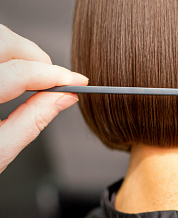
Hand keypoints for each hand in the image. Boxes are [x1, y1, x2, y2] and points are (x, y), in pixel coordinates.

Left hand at [0, 24, 88, 173]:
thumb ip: (32, 121)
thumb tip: (63, 100)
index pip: (21, 73)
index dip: (56, 76)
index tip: (77, 82)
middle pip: (6, 43)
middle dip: (37, 58)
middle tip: (54, 81)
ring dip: (18, 52)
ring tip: (31, 78)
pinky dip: (2, 56)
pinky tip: (8, 73)